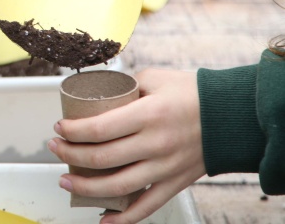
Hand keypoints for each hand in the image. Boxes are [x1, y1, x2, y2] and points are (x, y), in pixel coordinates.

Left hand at [49, 69, 203, 223]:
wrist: (233, 115)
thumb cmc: (193, 93)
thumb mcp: (154, 78)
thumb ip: (124, 86)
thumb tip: (97, 93)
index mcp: (148, 115)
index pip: (98, 129)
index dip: (72, 131)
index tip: (59, 127)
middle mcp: (155, 144)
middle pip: (101, 158)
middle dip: (69, 155)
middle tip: (54, 148)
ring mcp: (165, 167)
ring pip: (117, 186)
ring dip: (85, 187)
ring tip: (66, 180)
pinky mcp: (175, 183)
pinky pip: (147, 206)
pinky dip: (123, 218)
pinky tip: (103, 218)